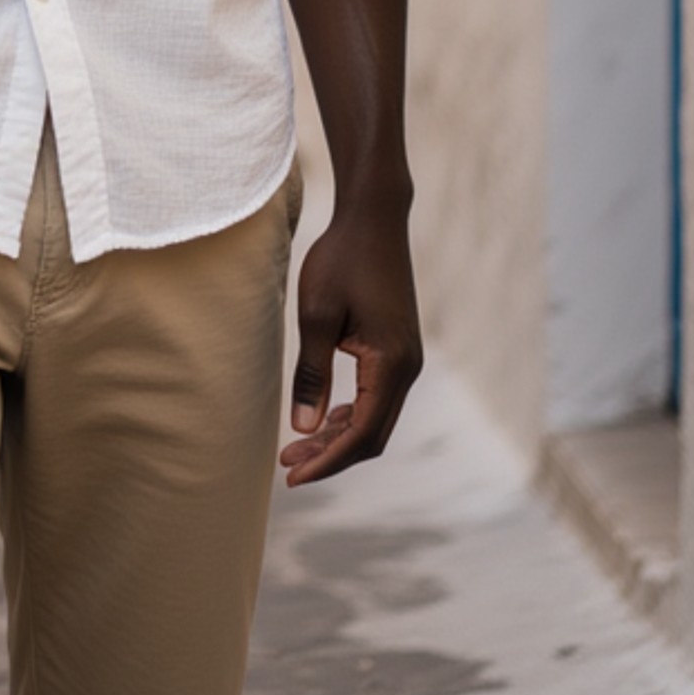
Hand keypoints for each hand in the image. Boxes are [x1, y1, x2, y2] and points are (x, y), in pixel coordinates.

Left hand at [280, 204, 422, 486]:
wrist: (373, 220)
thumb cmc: (341, 260)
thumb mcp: (317, 314)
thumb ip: (312, 373)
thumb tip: (303, 429)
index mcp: (392, 365)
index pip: (361, 433)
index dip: (327, 460)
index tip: (293, 474)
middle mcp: (407, 370)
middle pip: (371, 434)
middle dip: (330, 455)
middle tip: (286, 465)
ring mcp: (405, 361)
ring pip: (373, 418)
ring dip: (337, 436)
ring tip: (295, 448)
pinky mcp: (397, 351)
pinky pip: (374, 397)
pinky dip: (348, 414)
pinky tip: (320, 418)